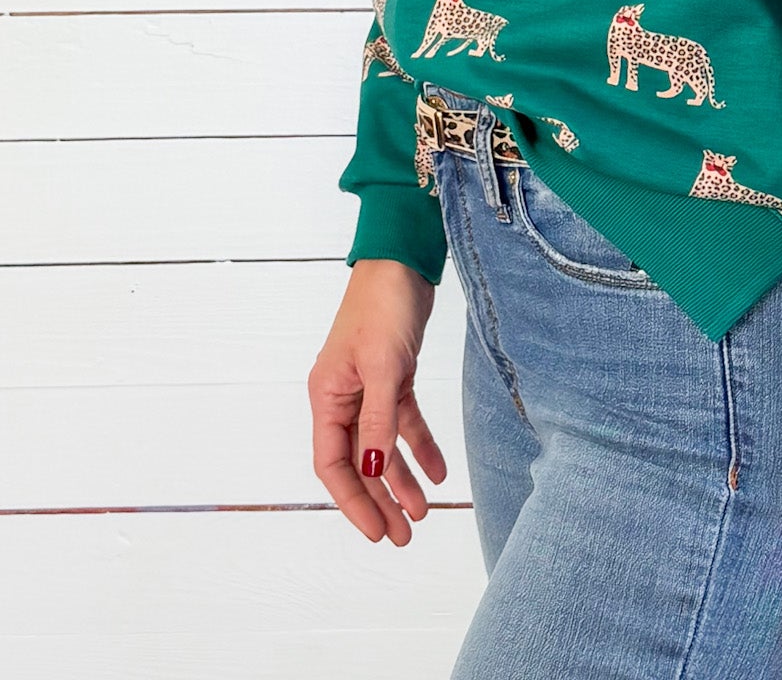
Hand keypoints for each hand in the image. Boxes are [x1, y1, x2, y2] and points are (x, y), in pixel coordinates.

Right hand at [309, 257, 446, 543]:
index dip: (353, 501)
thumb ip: (377, 420)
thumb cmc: (383, 306)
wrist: (403, 262)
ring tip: (421, 512)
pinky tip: (438, 471)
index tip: (375, 532)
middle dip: (379, 500)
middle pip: (359, 462)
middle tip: (403, 536)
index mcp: (327, 396)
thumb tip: (371, 470)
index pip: (333, 464)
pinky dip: (420, 446)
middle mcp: (343, 397)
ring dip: (400, 479)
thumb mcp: (383, 366)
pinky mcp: (395, 376)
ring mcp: (369, 388)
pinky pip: (404, 422)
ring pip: (382, 447)